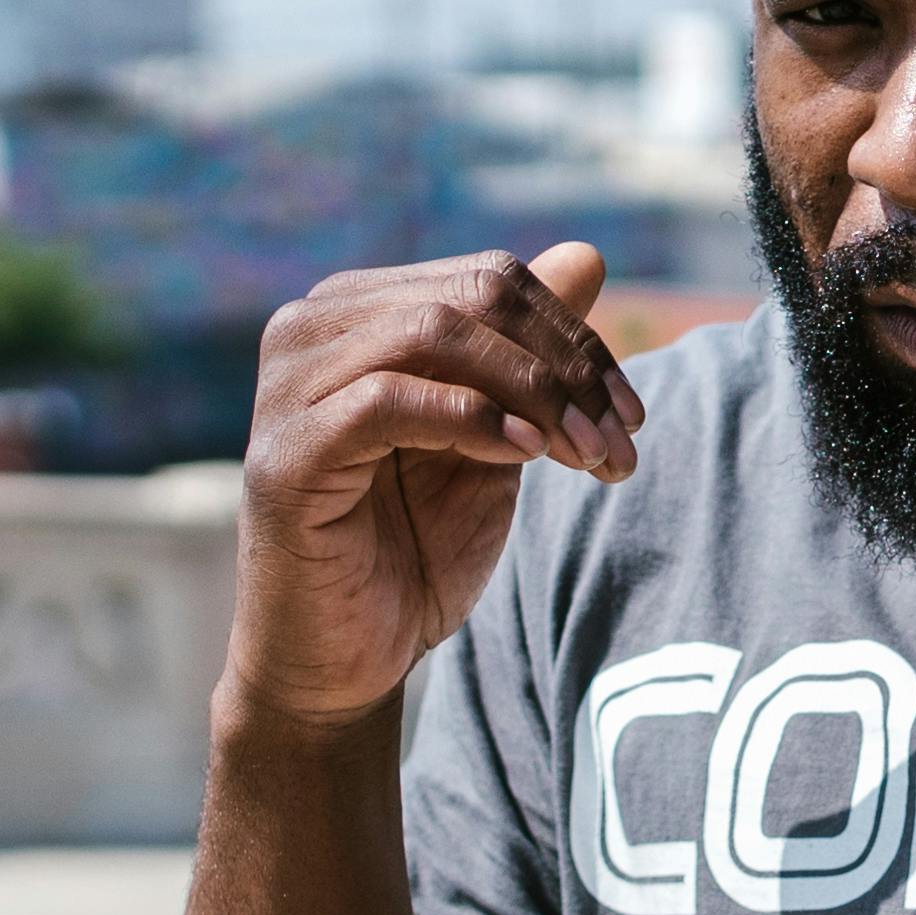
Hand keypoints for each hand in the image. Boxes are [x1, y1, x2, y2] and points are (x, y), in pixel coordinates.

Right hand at [230, 244, 643, 724]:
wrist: (343, 661)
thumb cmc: (413, 549)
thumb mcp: (498, 438)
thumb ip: (532, 352)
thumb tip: (588, 253)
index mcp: (358, 313)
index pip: (490, 280)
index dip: (577, 339)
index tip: (633, 418)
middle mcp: (309, 331)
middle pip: (472, 296)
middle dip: (566, 367)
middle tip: (621, 443)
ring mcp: (286, 388)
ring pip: (434, 334)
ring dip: (534, 394)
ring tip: (586, 458)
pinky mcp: (282, 455)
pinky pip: (388, 400)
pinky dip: (473, 420)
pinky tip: (525, 459)